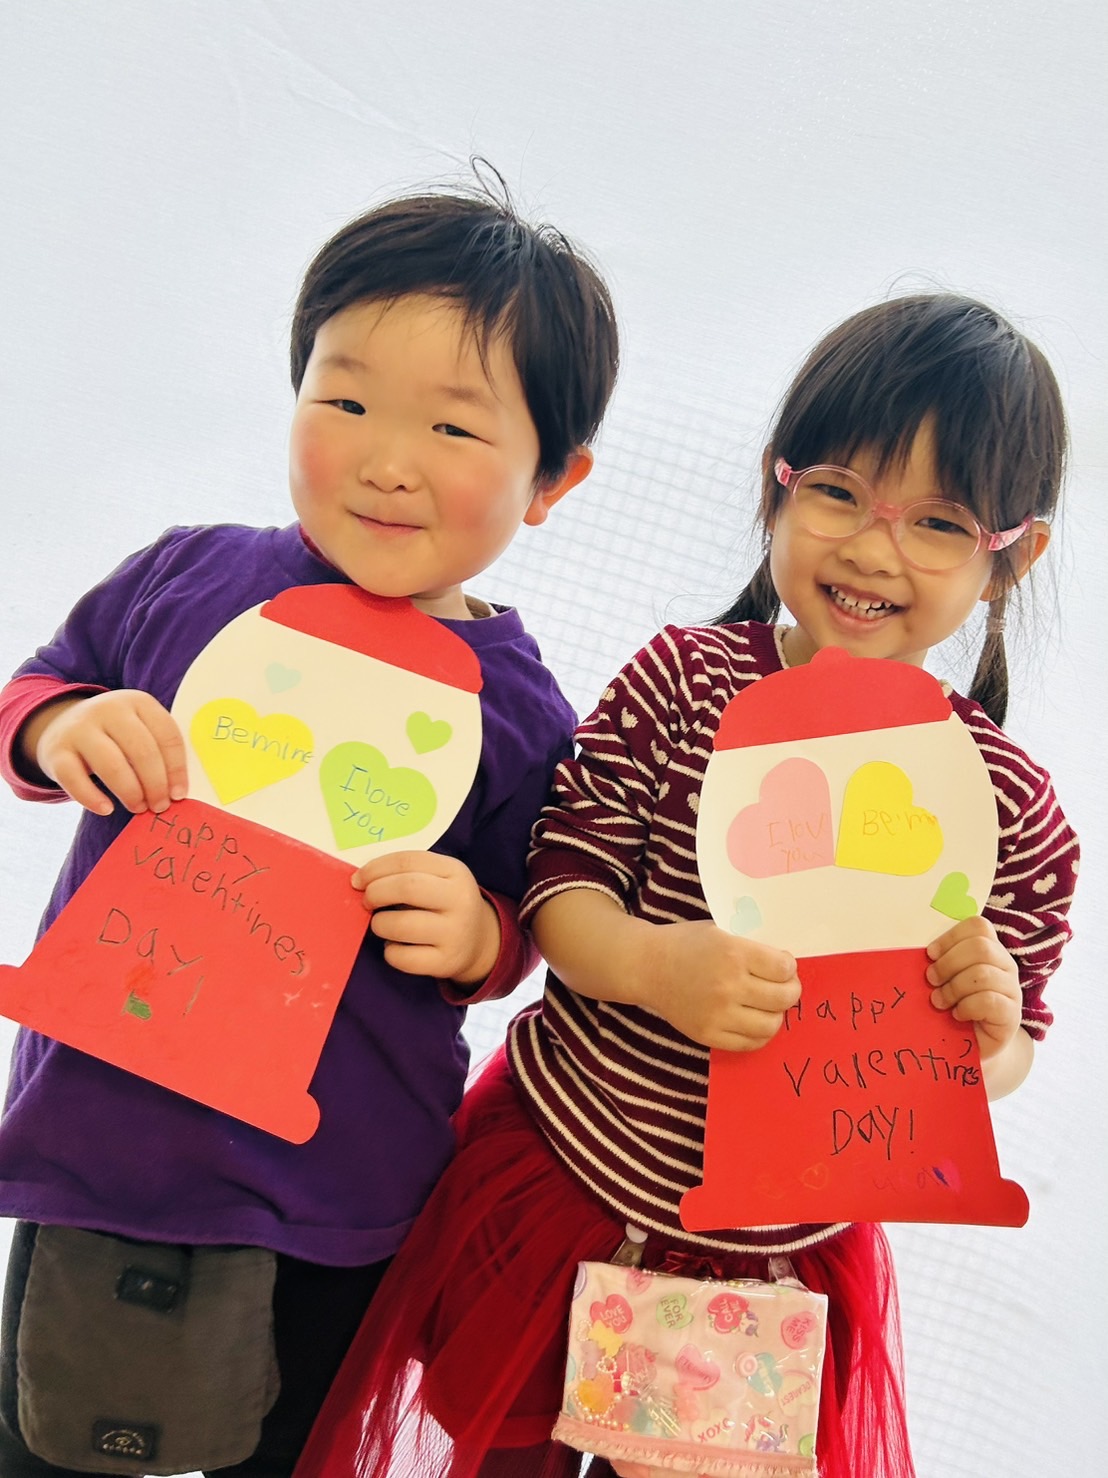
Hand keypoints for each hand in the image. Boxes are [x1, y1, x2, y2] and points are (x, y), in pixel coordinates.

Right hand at [27, 690, 188, 815]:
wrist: (61, 726)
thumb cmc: (114, 736)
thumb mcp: (139, 728)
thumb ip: (159, 750)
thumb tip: (177, 791)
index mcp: (138, 702)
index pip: (167, 735)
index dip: (177, 769)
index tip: (179, 794)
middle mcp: (108, 709)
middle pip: (142, 751)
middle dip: (156, 784)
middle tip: (160, 806)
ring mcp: (80, 729)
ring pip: (112, 765)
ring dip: (131, 792)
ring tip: (139, 807)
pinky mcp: (56, 751)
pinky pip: (75, 779)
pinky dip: (92, 798)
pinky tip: (107, 809)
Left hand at [352, 851, 499, 984]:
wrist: (479, 941)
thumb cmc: (444, 903)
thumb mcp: (437, 878)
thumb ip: (405, 873)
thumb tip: (360, 881)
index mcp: (455, 871)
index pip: (407, 861)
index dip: (375, 869)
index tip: (358, 880)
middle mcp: (460, 900)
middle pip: (406, 888)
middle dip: (375, 893)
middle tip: (367, 902)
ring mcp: (455, 933)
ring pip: (400, 926)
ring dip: (379, 924)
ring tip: (383, 924)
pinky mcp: (446, 962)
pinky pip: (402, 958)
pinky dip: (390, 951)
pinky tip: (397, 946)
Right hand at [642, 920, 801, 1051]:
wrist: (648, 967)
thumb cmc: (687, 944)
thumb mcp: (721, 930)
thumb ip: (752, 945)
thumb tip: (788, 964)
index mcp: (733, 953)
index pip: (784, 968)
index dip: (789, 967)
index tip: (784, 966)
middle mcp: (727, 985)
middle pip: (783, 998)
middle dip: (791, 991)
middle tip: (785, 986)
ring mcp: (717, 1014)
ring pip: (771, 1025)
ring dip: (777, 1014)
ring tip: (769, 1005)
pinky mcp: (708, 1035)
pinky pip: (750, 1043)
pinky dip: (759, 1033)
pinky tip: (754, 1020)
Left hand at [926, 916, 1021, 1059]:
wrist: (973, 1047)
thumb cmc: (954, 1008)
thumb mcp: (945, 981)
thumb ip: (938, 962)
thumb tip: (916, 953)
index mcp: (990, 951)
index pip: (978, 926)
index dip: (950, 937)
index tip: (929, 955)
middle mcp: (1005, 966)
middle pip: (981, 947)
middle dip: (948, 963)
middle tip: (931, 980)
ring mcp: (1012, 990)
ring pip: (983, 974)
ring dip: (953, 988)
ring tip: (940, 1002)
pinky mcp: (1011, 1015)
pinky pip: (988, 1001)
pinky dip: (966, 1007)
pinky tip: (957, 1015)